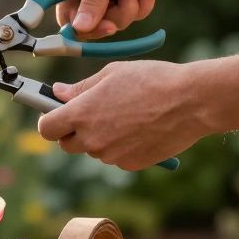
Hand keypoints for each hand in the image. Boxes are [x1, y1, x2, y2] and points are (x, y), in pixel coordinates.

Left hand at [36, 60, 206, 170]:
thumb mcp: (112, 73)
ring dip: (100, 137)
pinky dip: (121, 146)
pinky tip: (140, 127)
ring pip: (94, 150)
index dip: (51, 120)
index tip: (59, 112)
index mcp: (82, 114)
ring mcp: (111, 156)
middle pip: (67, 144)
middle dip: (74, 131)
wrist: (191, 102)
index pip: (47, 128)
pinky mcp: (130, 165)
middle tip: (94, 112)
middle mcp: (92, 139)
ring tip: (126, 115)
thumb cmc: (152, 80)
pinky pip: (116, 157)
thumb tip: (58, 93)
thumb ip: (81, 88)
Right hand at [56, 0, 185, 38]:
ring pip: (114, 19)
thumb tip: (78, 28)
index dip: (77, 27)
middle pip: (91, 21)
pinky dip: (142, 4)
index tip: (95, 31)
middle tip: (117, 21)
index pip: (65, 11)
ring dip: (129, 10)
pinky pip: (133, 13)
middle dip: (109, 19)